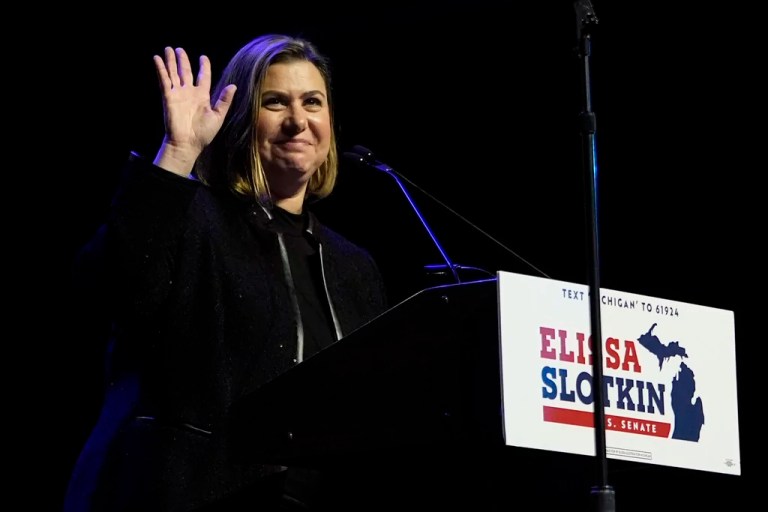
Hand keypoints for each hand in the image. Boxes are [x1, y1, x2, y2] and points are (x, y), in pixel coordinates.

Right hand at [152, 47, 236, 175]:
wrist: (188, 143)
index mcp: (202, 96)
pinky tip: (157, 59)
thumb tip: (233, 86)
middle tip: (179, 49)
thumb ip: (225, 100)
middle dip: (182, 60)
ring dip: (170, 61)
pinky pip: (164, 80)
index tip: (203, 57)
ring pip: (174, 73)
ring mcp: (178, 94)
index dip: (204, 67)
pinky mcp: (168, 97)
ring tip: (168, 49)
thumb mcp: (218, 116)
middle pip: (186, 71)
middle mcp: (189, 92)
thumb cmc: (204, 133)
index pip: (203, 77)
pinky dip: (161, 69)